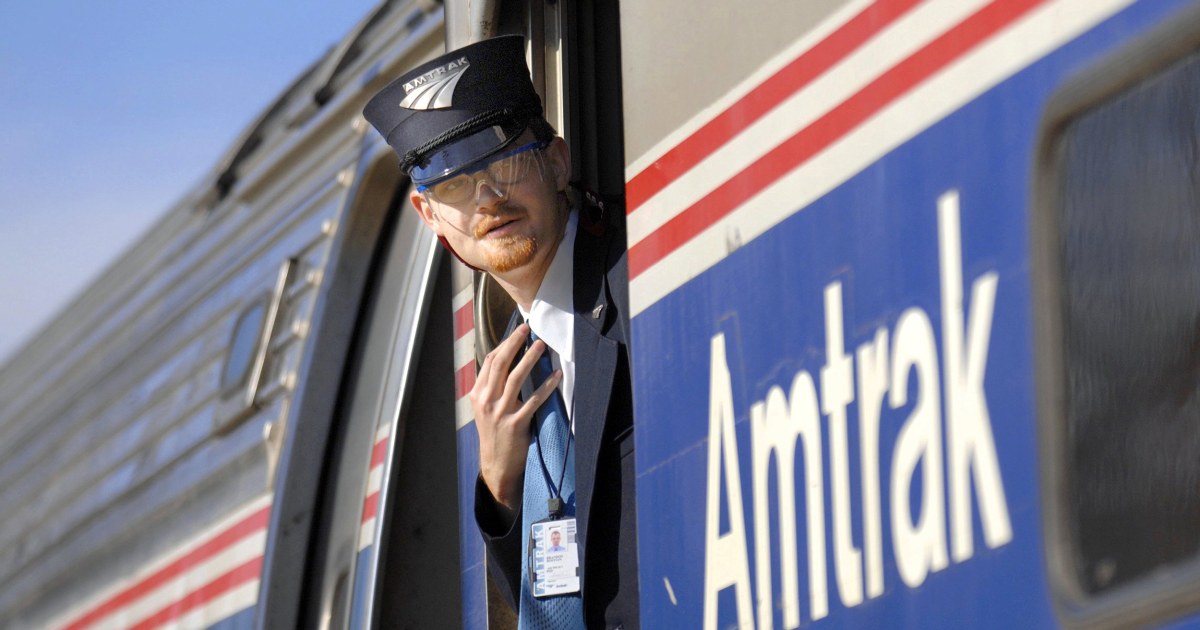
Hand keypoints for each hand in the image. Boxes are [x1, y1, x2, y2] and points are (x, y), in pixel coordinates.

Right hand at [471, 323, 562, 517]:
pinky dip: (546, 386)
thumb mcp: (486, 409)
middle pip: (500, 365)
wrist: (496, 466)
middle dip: (514, 344)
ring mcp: (500, 413)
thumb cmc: (495, 434)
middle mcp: (486, 401)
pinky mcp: (515, 424)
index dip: (504, 344)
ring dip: (529, 359)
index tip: (518, 332)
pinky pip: (533, 401)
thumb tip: (508, 362)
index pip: (489, 362)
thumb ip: (492, 388)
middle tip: (527, 329)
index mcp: (477, 395)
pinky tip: (556, 376)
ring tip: (541, 345)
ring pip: (515, 379)